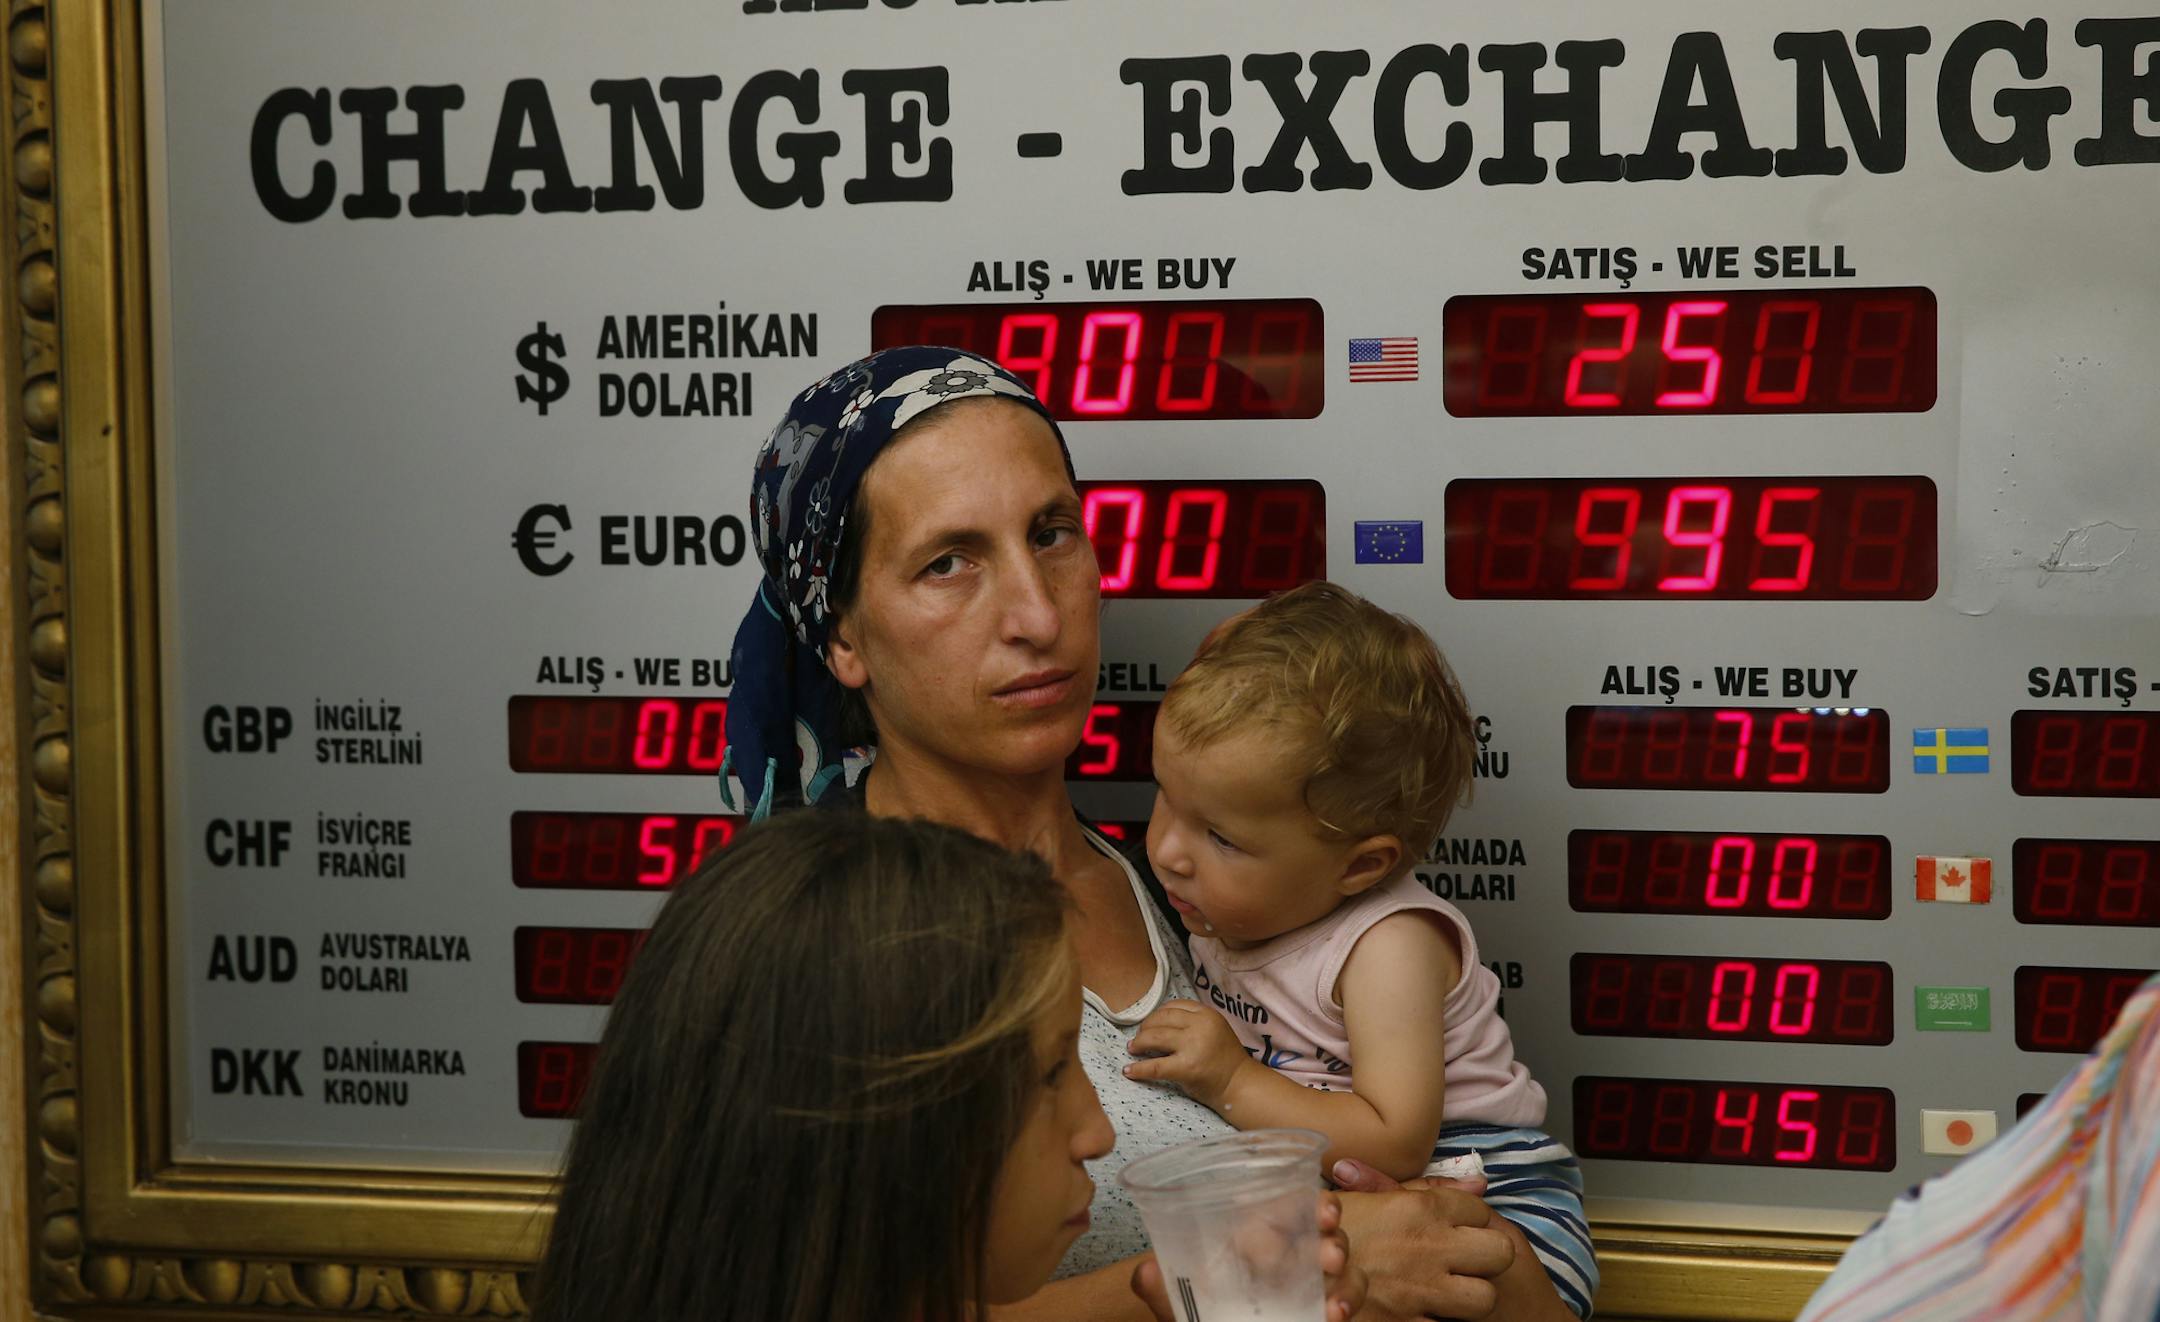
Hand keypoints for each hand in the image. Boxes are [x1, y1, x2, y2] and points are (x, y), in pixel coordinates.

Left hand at [1124, 1000, 1250, 1108]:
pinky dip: (1138, 1069)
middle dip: (1145, 1028)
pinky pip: (1155, 1066)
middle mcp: (1200, 1025)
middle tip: (1138, 1039)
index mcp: (1206, 1014)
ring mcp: (1193, 1046)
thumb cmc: (1224, 1059)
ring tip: (1133, 1049)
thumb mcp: (1213, 1030)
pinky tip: (1129, 1071)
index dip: (1157, 1015)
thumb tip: (1155, 1024)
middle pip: (1160, 1019)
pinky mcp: (1187, 1068)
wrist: (1240, 1084)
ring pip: (1154, 1037)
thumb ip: (1191, 1023)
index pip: (1173, 1006)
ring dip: (1138, 1043)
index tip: (1150, 1025)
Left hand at [1129, 1193, 1366, 1321]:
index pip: (1284, 1203)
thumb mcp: (1179, 1305)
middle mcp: (1288, 1254)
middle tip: (1327, 1240)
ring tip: (1334, 1288)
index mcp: (1254, 1238)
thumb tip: (1144, 1272)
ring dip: (1345, 1271)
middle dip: (1330, 1225)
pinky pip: (1348, 1298)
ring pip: (1344, 1261)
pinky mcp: (1326, 1309)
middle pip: (1321, 1224)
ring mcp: (1310, 1284)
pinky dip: (1349, 1302)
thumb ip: (1161, 1290)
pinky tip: (1337, 1313)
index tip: (1317, 1206)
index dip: (1305, 1198)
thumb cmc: (1202, 1317)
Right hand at [1329, 1160, 1515, 1321]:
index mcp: (1419, 1208)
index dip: (1474, 1220)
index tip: (1461, 1227)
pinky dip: (1442, 1321)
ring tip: (1452, 1292)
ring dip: (1472, 1296)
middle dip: (1489, 1258)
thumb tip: (1480, 1181)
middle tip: (1468, 1262)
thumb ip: (1425, 1189)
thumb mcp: (1373, 1198)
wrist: (1290, 1264)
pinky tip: (1427, 1311)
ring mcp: (1422, 1289)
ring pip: (1484, 1297)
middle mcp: (1429, 1246)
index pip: (1480, 1208)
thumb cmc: (1330, 1227)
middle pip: (1499, 1252)